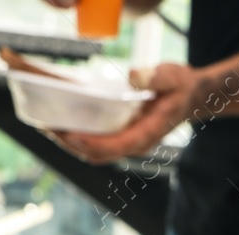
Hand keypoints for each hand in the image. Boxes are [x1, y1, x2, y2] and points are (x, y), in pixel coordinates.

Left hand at [54, 63, 204, 164]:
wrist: (191, 97)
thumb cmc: (181, 87)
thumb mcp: (173, 76)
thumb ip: (155, 77)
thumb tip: (133, 76)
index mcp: (146, 135)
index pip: (112, 147)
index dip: (87, 143)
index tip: (67, 133)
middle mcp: (134, 145)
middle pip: (96, 154)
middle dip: (70, 144)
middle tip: (46, 126)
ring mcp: (127, 143)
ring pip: (93, 153)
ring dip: (70, 143)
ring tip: (47, 125)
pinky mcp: (121, 137)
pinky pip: (96, 144)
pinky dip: (77, 137)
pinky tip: (63, 122)